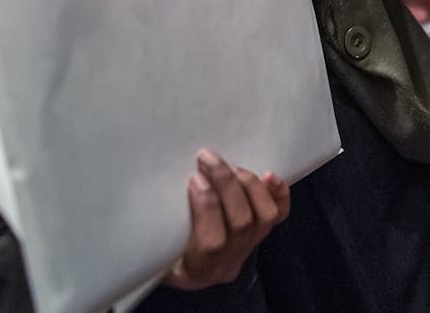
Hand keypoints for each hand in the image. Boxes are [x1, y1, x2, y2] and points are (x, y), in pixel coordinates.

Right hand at [162, 148, 290, 290]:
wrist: (188, 270)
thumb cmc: (163, 255)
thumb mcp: (153, 249)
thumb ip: (155, 228)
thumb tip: (150, 190)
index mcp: (196, 270)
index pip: (212, 243)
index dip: (208, 207)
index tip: (194, 179)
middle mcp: (227, 262)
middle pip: (241, 223)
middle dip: (226, 184)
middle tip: (208, 159)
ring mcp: (248, 249)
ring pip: (264, 217)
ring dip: (249, 185)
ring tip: (230, 166)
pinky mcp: (261, 235)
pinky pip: (279, 216)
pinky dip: (278, 194)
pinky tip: (269, 175)